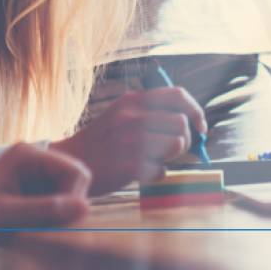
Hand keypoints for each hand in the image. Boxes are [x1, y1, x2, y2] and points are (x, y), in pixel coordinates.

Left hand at [0, 143, 90, 256]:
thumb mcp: (6, 216)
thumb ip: (45, 209)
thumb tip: (85, 206)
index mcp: (26, 154)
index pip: (75, 170)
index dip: (75, 197)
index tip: (61, 221)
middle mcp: (34, 158)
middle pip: (76, 179)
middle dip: (69, 204)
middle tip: (46, 226)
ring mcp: (35, 174)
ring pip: (70, 192)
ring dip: (61, 213)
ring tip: (36, 227)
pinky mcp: (35, 190)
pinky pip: (60, 202)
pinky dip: (54, 218)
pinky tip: (34, 227)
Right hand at [51, 88, 207, 195]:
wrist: (70, 163)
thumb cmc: (102, 141)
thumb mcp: (120, 114)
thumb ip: (150, 112)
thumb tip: (190, 120)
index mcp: (132, 101)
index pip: (178, 95)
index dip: (196, 111)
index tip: (200, 127)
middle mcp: (132, 117)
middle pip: (182, 123)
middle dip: (185, 140)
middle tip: (170, 150)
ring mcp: (130, 141)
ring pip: (177, 144)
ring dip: (171, 156)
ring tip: (153, 159)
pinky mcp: (129, 166)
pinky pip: (162, 170)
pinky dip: (156, 174)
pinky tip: (139, 173)